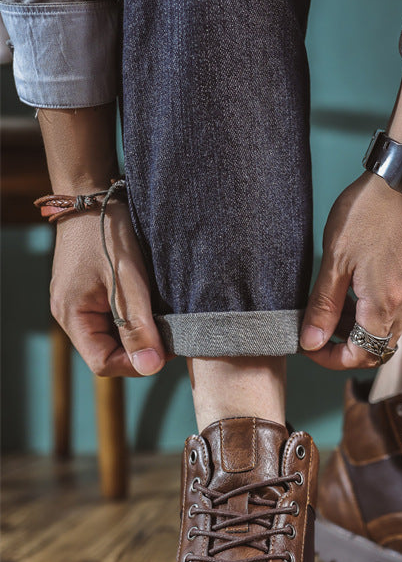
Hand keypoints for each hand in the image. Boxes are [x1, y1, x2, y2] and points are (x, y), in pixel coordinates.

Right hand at [49, 198, 167, 377]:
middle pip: (109, 352)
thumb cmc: (108, 234)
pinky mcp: (91, 294)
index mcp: (72, 316)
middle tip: (170, 333)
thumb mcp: (128, 281)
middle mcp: (71, 315)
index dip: (136, 364)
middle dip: (140, 348)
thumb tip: (150, 367)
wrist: (93, 194)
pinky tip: (152, 306)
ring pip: (114, 336)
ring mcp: (80, 304)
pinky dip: (135, 318)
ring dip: (140, 332)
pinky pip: (114, 318)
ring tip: (163, 318)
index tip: (165, 351)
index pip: (103, 363)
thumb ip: (138, 326)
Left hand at [300, 172, 401, 368]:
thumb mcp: (335, 261)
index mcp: (382, 307)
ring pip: (384, 332)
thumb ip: (323, 306)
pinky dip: (370, 313)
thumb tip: (311, 342)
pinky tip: (352, 291)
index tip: (309, 346)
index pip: (360, 356)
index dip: (331, 359)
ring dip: (356, 330)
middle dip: (343, 347)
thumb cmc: (368, 214)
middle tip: (317, 329)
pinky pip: (393, 312)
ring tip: (331, 307)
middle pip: (375, 349)